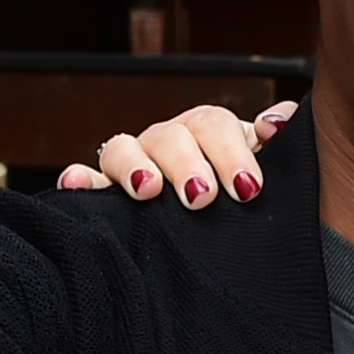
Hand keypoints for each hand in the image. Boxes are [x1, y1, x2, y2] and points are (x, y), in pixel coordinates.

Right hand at [60, 102, 297, 205]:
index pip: (215, 126)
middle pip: (170, 137)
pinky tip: (75, 184)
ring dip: (134, 166)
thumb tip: (278, 121)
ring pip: (123, 149)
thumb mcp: (269, 167)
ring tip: (148, 190)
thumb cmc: (246, 194)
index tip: (249, 188)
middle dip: (187, 164)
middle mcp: (169, 143)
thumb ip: (276, 139)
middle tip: (203, 197)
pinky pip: (86, 181)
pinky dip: (78, 180)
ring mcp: (134, 165)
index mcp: (208, 133)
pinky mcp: (105, 191)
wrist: (227, 231)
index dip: (231, 151)